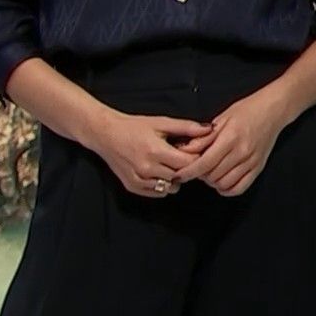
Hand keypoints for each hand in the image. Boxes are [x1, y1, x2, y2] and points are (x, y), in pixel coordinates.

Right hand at [86, 112, 213, 197]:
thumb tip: (209, 130)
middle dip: (185, 168)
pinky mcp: (132, 187)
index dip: (195, 159)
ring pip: (170, 187)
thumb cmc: (134, 126)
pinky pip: (157, 192)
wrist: (106, 134)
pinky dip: (162, 184)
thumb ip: (186, 128)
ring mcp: (138, 180)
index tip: (194, 152)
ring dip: (174, 178)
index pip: (187, 164)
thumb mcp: (161, 122)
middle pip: (180, 177)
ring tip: (169, 164)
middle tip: (182, 158)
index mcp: (155, 151)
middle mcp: (146, 168)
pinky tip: (158, 171)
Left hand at [169, 88, 291, 195]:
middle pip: (212, 176)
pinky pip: (240, 188)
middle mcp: (242, 152)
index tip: (179, 175)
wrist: (272, 110)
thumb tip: (184, 151)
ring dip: (212, 182)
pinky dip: (227, 189)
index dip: (188, 172)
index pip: (204, 163)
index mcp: (230, 138)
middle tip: (196, 169)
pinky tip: (222, 181)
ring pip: (224, 184)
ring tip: (209, 173)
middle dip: (199, 176)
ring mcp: (251, 161)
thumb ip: (203, 137)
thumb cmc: (246, 111)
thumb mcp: (221, 118)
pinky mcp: (258, 168)